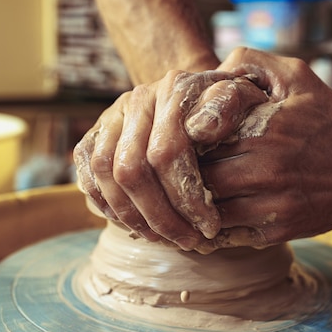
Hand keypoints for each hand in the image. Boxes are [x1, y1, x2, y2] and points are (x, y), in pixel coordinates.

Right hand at [73, 69, 267, 249]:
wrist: (200, 95)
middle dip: (160, 216)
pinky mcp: (93, 136)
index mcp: (172, 89)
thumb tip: (200, 130)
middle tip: (188, 242)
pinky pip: (89, 176)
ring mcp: (111, 117)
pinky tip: (139, 226)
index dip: (186, 197)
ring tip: (165, 239)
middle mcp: (136, 100)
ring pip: (106, 175)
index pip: (166, 152)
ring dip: (134, 217)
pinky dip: (109, 207)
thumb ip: (228, 107)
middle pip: (131, 169)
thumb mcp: (243, 100)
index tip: (210, 227)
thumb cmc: (229, 107)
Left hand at [191, 48, 331, 252]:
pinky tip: (211, 212)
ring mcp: (271, 205)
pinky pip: (226, 233)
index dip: (186, 139)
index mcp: (265, 129)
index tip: (186, 137)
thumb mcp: (297, 76)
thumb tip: (211, 70)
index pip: (199, 139)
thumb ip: (252, 61)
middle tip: (184, 166)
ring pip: (208, 209)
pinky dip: (213, 225)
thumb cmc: (330, 121)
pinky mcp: (276, 231)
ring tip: (195, 189)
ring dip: (196, 201)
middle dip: (187, 172)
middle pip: (199, 177)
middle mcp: (266, 169)